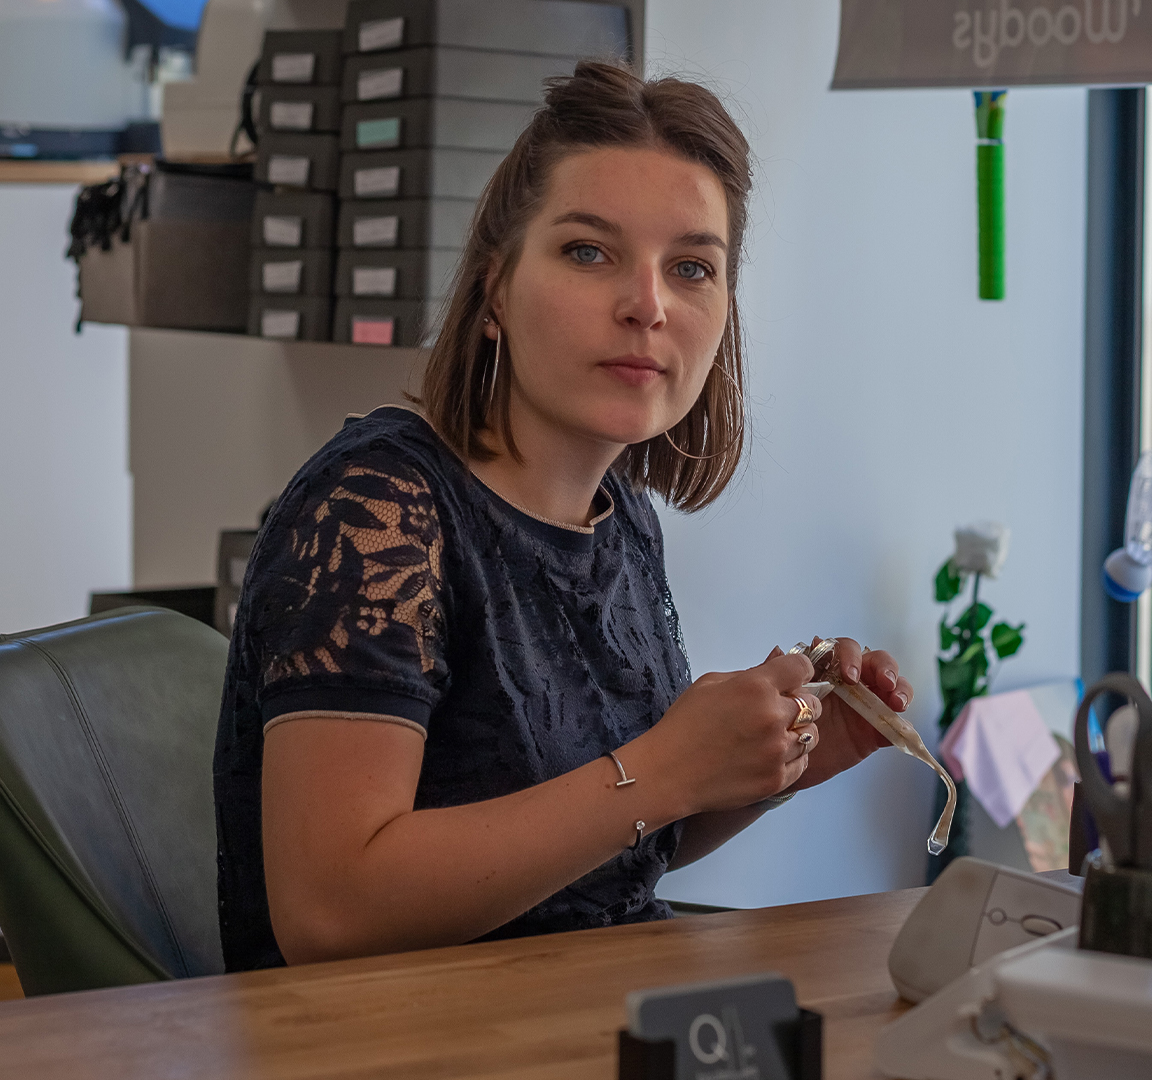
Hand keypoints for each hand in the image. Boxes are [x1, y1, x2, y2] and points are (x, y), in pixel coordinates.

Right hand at [640, 651, 824, 815]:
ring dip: (797, 733)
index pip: (801, 667)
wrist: (669, 773)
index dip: (798, 671)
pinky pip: (802, 762)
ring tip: (773, 737)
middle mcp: (773, 716)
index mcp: (755, 687)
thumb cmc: (683, 724)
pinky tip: (770, 756)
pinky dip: (792, 758)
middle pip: (813, 703)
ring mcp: (778, 751)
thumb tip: (773, 673)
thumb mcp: (709, 684)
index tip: (790, 679)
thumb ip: (747, 676)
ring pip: (811, 735)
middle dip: (799, 704)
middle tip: (779, 711)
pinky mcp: (777, 779)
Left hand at [784, 636, 914, 790]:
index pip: (844, 649)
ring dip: (900, 689)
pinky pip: (895, 724)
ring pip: (892, 687)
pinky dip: (901, 724)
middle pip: (875, 662)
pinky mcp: (874, 732)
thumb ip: (776, 674)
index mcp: (825, 669)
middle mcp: (849, 682)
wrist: (780, 763)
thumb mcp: (772, 698)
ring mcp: (864, 706)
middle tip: (884, 682)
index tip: (849, 675)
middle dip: (884, 667)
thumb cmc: (777, 725)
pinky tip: (898, 726)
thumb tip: (779, 650)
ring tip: (897, 702)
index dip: (850, 655)